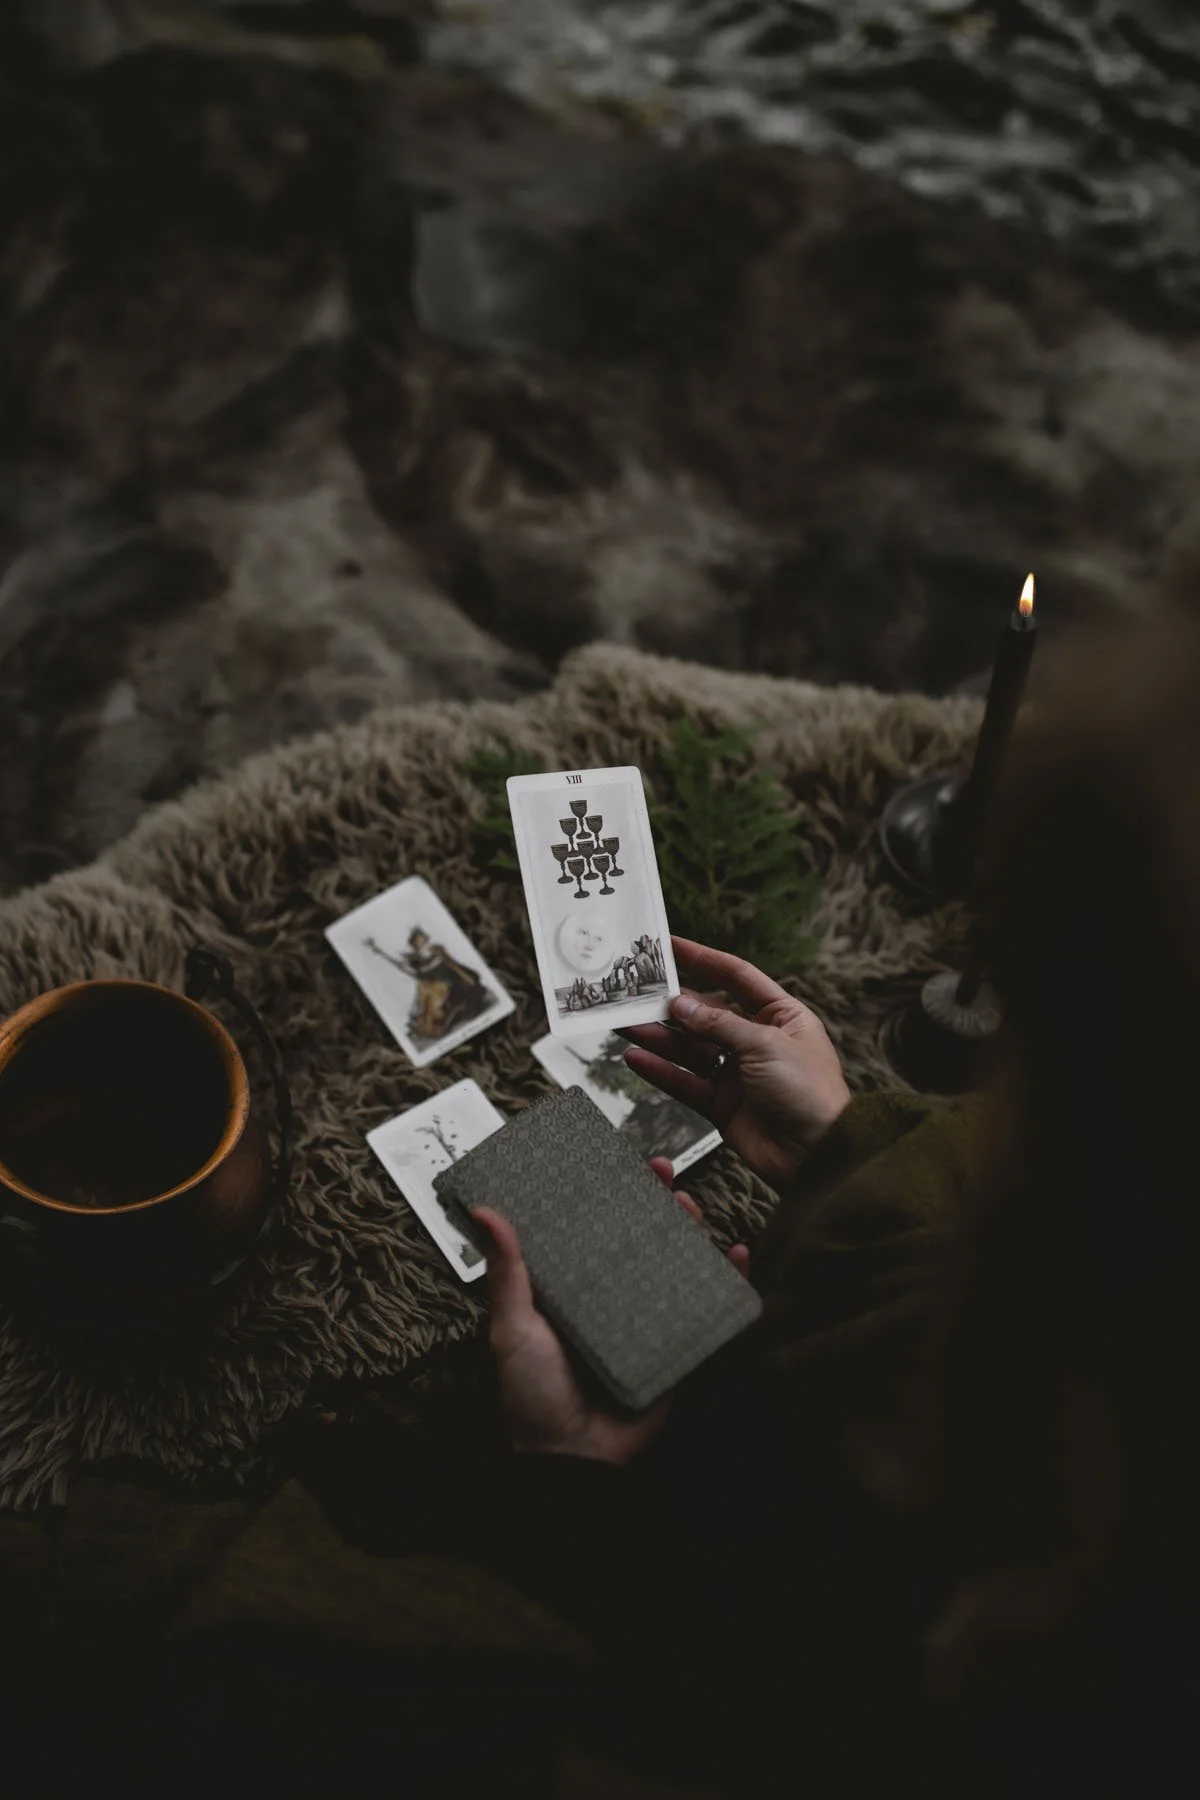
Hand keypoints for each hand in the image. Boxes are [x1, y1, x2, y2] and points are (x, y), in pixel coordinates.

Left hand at [473, 1160, 748, 1465]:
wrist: (573, 1460)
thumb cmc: (533, 1397)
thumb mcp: (514, 1327)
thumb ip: (507, 1273)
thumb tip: (485, 1212)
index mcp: (573, 1288)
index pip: (596, 1228)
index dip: (613, 1193)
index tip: (622, 1161)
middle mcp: (612, 1298)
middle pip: (642, 1238)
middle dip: (658, 1203)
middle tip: (664, 1173)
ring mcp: (647, 1320)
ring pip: (677, 1264)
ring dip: (691, 1231)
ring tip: (691, 1207)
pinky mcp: (675, 1346)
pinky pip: (707, 1310)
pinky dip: (728, 1281)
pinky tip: (737, 1256)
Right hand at [622, 937, 850, 1190]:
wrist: (817, 1156)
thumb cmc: (810, 1095)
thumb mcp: (766, 1044)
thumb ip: (719, 1024)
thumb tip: (682, 1004)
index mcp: (781, 1016)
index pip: (736, 977)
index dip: (703, 959)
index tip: (671, 946)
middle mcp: (757, 1041)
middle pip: (706, 1014)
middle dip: (671, 1004)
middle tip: (636, 992)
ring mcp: (738, 1073)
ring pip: (690, 1048)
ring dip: (658, 1036)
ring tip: (626, 1024)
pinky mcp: (722, 1104)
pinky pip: (685, 1081)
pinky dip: (661, 1070)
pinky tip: (637, 1058)